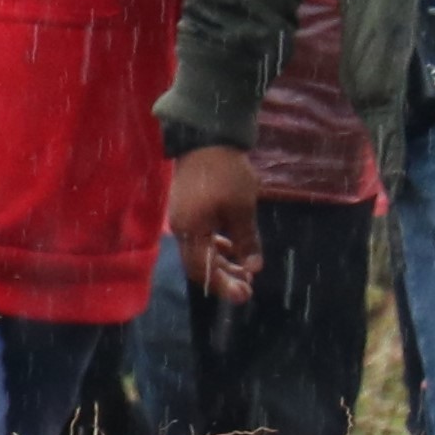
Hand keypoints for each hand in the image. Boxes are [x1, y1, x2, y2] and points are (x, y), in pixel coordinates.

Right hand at [166, 143, 266, 303]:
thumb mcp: (242, 209)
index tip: (245, 295)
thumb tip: (253, 268)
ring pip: (201, 251)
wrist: (206, 139)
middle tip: (249, 287)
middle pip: (199, 264)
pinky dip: (217, 246)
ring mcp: (183, 218)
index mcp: (191, 230)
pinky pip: (201, 237)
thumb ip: (246, 240)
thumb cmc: (225, 175)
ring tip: (245, 269)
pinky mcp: (188, 209)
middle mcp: (181, 228)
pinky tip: (234, 245)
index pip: (202, 270)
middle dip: (224, 277)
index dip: (223, 285)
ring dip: (222, 262)